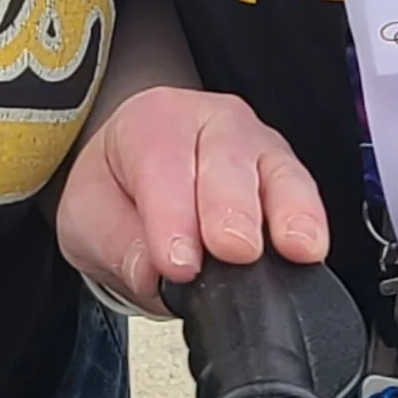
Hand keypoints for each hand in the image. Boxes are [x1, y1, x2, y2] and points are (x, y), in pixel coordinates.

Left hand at [57, 88, 329, 313]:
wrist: (139, 180)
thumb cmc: (118, 191)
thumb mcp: (87, 216)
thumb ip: (115, 243)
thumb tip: (154, 277)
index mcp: (154, 120)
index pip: (162, 162)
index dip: (172, 217)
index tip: (178, 264)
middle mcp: (212, 122)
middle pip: (227, 157)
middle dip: (232, 207)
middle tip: (234, 250)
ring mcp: (258, 146)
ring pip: (277, 171)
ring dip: (287, 211)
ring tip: (293, 248)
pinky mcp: (288, 178)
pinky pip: (304, 194)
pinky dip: (309, 223)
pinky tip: (309, 251)